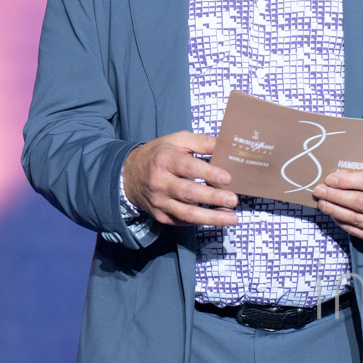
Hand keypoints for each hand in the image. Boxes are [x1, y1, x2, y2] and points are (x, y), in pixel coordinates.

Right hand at [122, 132, 238, 226]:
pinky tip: (217, 218)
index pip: (188, 167)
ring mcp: (160, 201)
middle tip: (233, 200)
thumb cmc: (159, 154)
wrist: (129, 174)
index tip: (227, 178)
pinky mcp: (161, 216)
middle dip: (212, 198)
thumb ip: (202, 142)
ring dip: (211, 218)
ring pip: (186, 213)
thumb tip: (227, 146)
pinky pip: (182, 221)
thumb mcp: (177, 141)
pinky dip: (201, 221)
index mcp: (165, 160)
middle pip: (188, 193)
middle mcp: (160, 182)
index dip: (208, 173)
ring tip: (232, 218)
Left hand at [313, 156, 362, 241]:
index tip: (329, 179)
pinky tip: (335, 215)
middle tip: (319, 191)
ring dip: (336, 212)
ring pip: (358, 220)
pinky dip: (345, 224)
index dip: (346, 182)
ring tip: (323, 203)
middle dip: (335, 197)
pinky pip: (362, 232)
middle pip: (360, 203)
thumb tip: (340, 167)